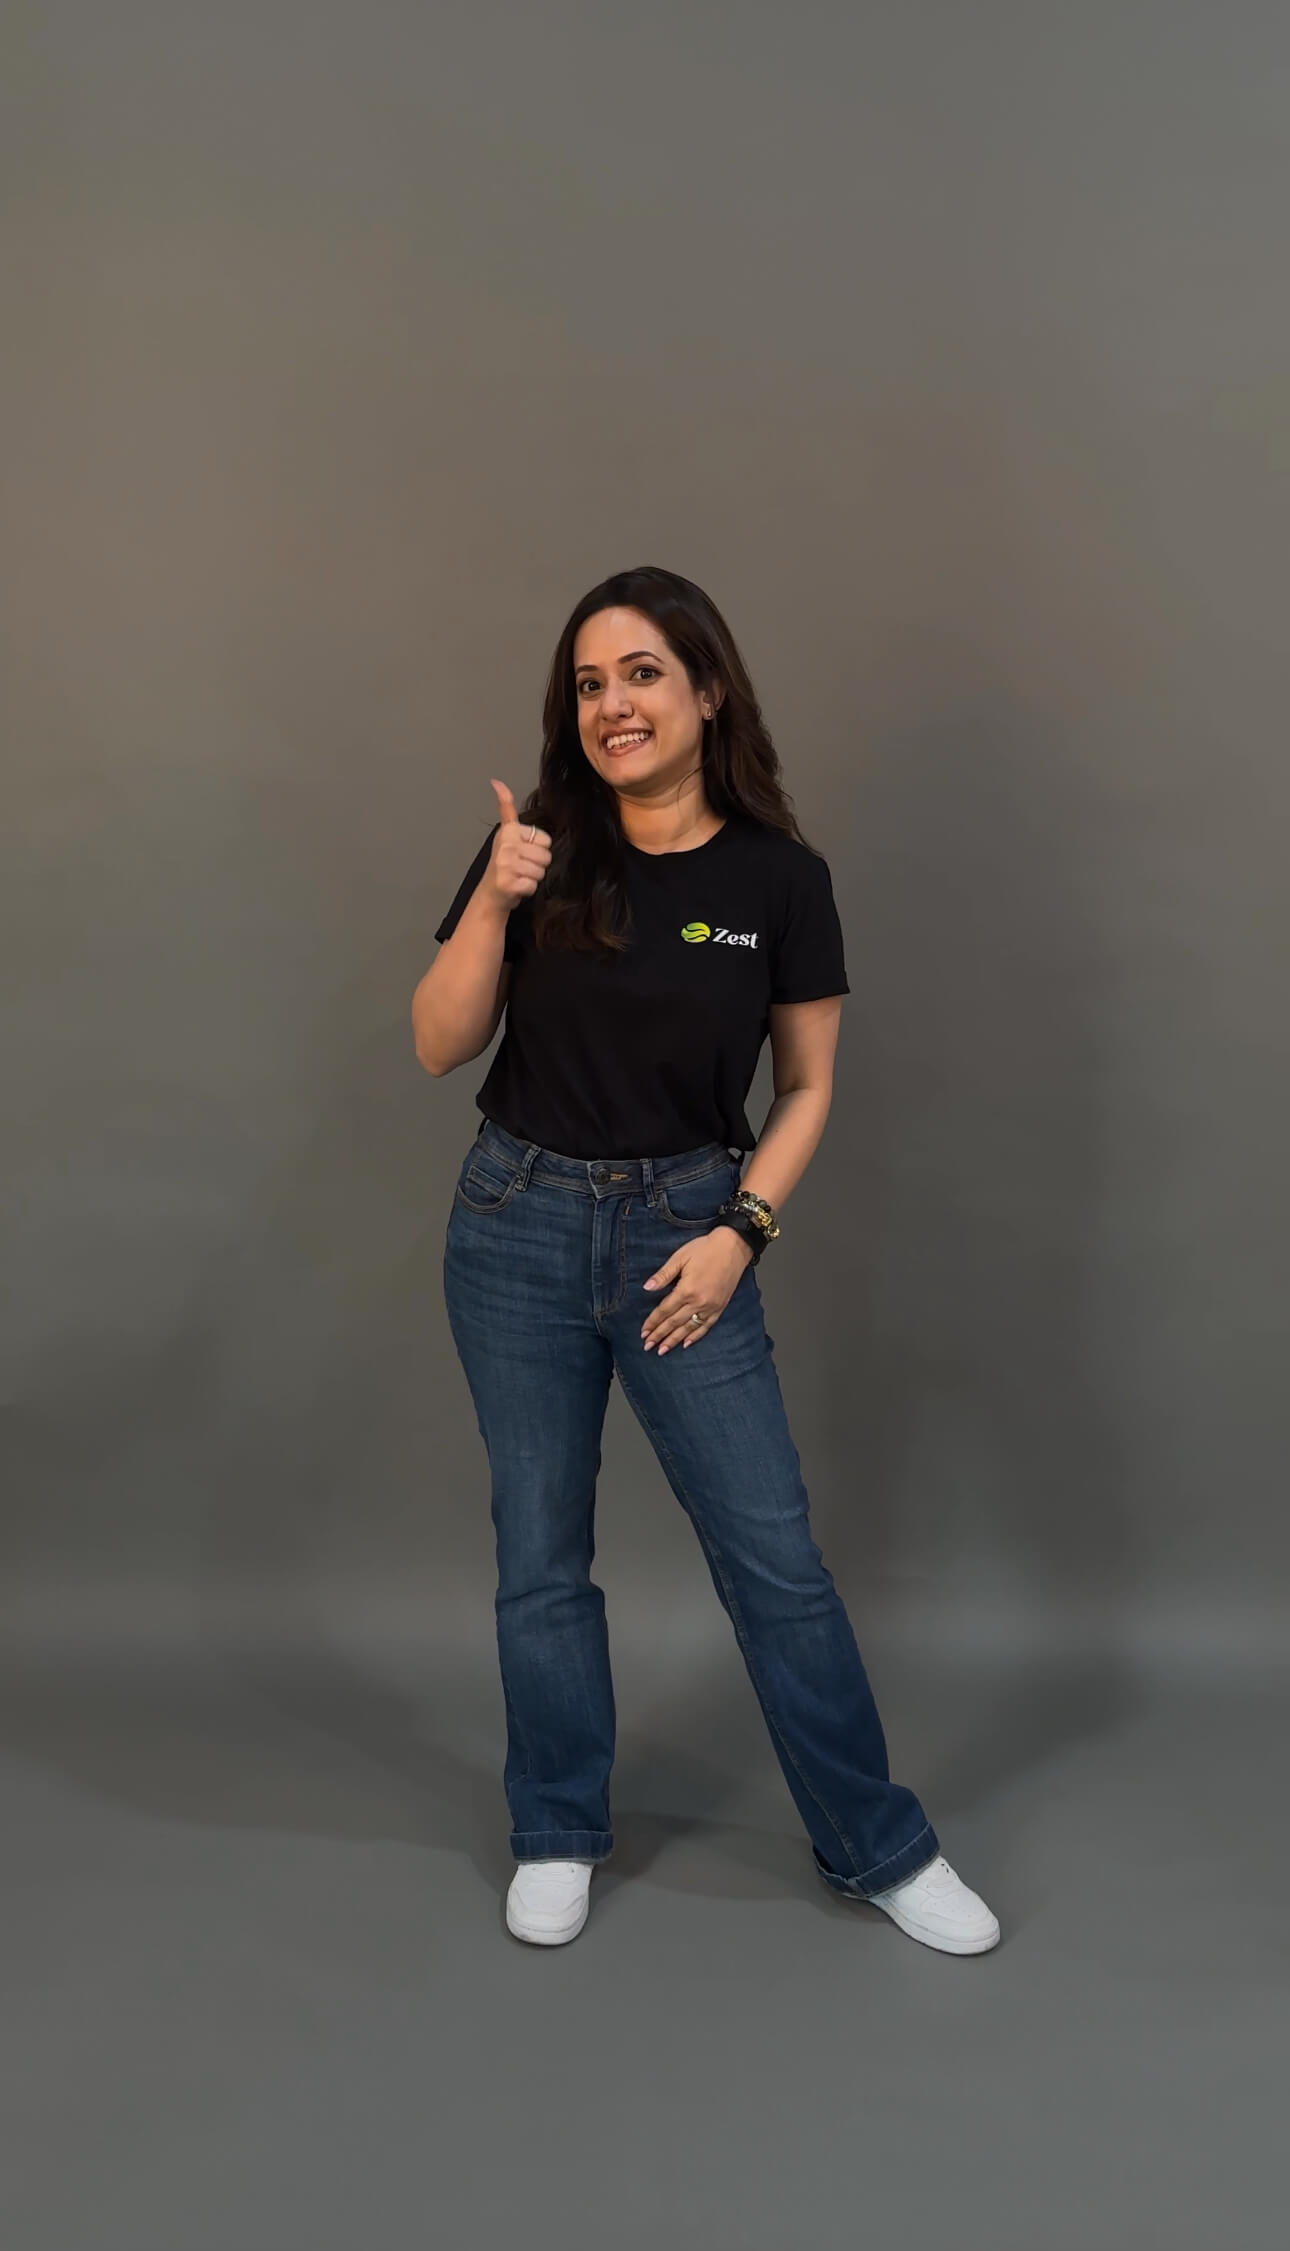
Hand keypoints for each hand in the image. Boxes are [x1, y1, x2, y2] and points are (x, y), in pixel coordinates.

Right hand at [482, 779, 551, 909]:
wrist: (490, 893)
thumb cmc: (503, 864)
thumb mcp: (507, 834)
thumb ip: (507, 810)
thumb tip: (497, 781)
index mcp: (508, 831)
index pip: (544, 839)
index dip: (537, 849)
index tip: (520, 852)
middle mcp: (506, 845)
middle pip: (546, 856)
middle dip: (537, 865)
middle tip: (520, 868)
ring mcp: (506, 864)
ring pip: (541, 871)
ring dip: (532, 878)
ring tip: (518, 876)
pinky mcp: (508, 882)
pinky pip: (533, 885)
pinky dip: (528, 890)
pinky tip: (516, 887)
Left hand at [640, 1227, 753, 1354]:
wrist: (733, 1247)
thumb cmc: (706, 1249)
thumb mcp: (680, 1257)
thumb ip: (663, 1275)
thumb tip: (647, 1287)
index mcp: (687, 1289)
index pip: (665, 1310)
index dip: (653, 1322)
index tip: (643, 1332)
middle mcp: (699, 1302)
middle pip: (674, 1323)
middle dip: (659, 1335)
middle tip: (647, 1345)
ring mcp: (711, 1306)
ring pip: (688, 1328)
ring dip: (674, 1340)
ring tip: (662, 1350)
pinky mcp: (720, 1307)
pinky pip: (706, 1326)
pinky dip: (695, 1336)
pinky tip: (686, 1344)